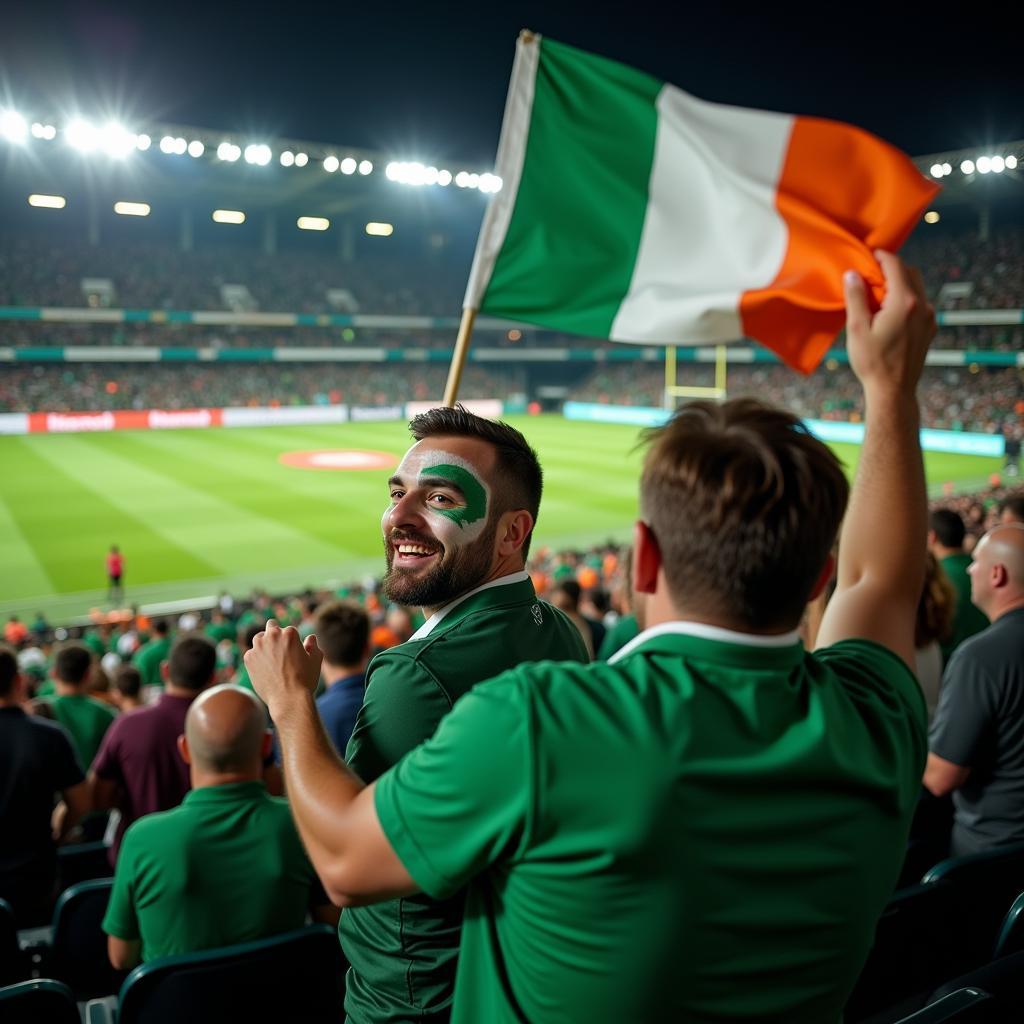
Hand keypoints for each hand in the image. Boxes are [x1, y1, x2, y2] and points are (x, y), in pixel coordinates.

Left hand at [245, 620, 322, 715]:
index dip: (291, 640)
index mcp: (290, 633)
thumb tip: (310, 638)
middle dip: (275, 635)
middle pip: (271, 626)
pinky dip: (256, 659)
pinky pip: (251, 654)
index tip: (293, 650)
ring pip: (259, 638)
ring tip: (271, 659)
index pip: (288, 630)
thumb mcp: (315, 661)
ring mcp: (258, 646)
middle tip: (279, 650)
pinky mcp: (248, 658)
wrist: (288, 699)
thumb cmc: (305, 680)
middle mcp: (272, 636)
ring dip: (264, 644)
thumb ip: (313, 646)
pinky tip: (265, 670)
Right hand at [844, 250, 935, 397]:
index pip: (896, 266)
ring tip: (878, 292)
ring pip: (916, 288)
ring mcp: (928, 318)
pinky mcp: (929, 329)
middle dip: (891, 267)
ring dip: (899, 283)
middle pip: (910, 273)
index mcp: (904, 302)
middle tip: (871, 271)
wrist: (893, 390)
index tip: (868, 255)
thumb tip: (852, 274)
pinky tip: (888, 311)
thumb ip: (856, 297)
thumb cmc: (872, 362)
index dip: (881, 256)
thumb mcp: (857, 328)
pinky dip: (905, 298)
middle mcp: (921, 306)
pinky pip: (918, 304)